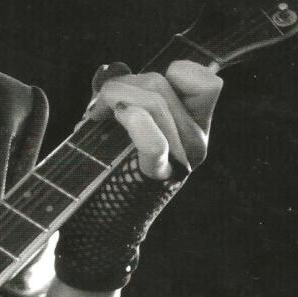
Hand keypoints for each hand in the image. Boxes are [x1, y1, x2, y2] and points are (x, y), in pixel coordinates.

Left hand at [54, 60, 223, 291]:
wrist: (95, 229)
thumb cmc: (104, 174)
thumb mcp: (116, 127)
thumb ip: (119, 96)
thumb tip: (111, 67)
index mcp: (194, 126)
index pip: (204, 80)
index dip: (166, 72)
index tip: (133, 90)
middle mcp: (197, 143)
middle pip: (162, 83)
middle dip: (118, 85)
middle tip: (95, 110)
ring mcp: (181, 162)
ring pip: (153, 100)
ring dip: (111, 98)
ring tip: (93, 119)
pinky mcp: (157, 179)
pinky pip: (154, 142)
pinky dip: (134, 122)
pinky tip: (115, 119)